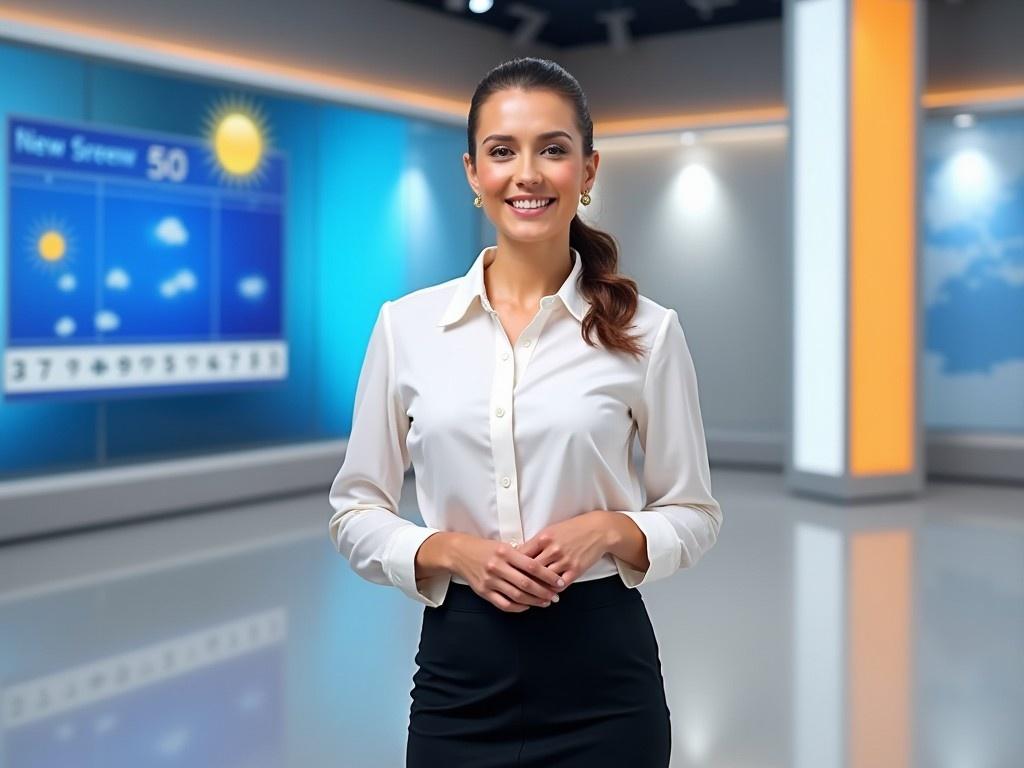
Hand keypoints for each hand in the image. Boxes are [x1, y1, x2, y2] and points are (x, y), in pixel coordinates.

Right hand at [449, 534, 564, 612]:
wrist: (459, 553)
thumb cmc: (485, 548)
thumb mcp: (503, 546)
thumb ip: (520, 556)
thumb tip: (543, 568)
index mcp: (505, 552)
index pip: (532, 566)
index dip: (548, 575)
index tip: (559, 581)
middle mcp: (497, 567)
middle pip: (526, 583)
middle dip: (544, 592)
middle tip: (555, 596)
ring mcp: (490, 581)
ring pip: (516, 595)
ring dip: (534, 601)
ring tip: (545, 602)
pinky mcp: (484, 592)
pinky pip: (504, 604)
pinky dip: (518, 607)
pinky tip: (526, 605)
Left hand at [518, 511, 611, 588]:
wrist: (598, 529)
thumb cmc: (573, 528)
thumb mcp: (551, 530)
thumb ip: (536, 542)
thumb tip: (520, 553)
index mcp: (544, 538)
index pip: (522, 554)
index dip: (513, 565)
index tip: (508, 571)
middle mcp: (553, 549)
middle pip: (530, 569)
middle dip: (521, 578)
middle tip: (514, 586)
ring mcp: (565, 560)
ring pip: (544, 579)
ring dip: (536, 588)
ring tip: (529, 593)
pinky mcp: (576, 569)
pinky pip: (560, 585)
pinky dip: (552, 591)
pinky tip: (547, 594)